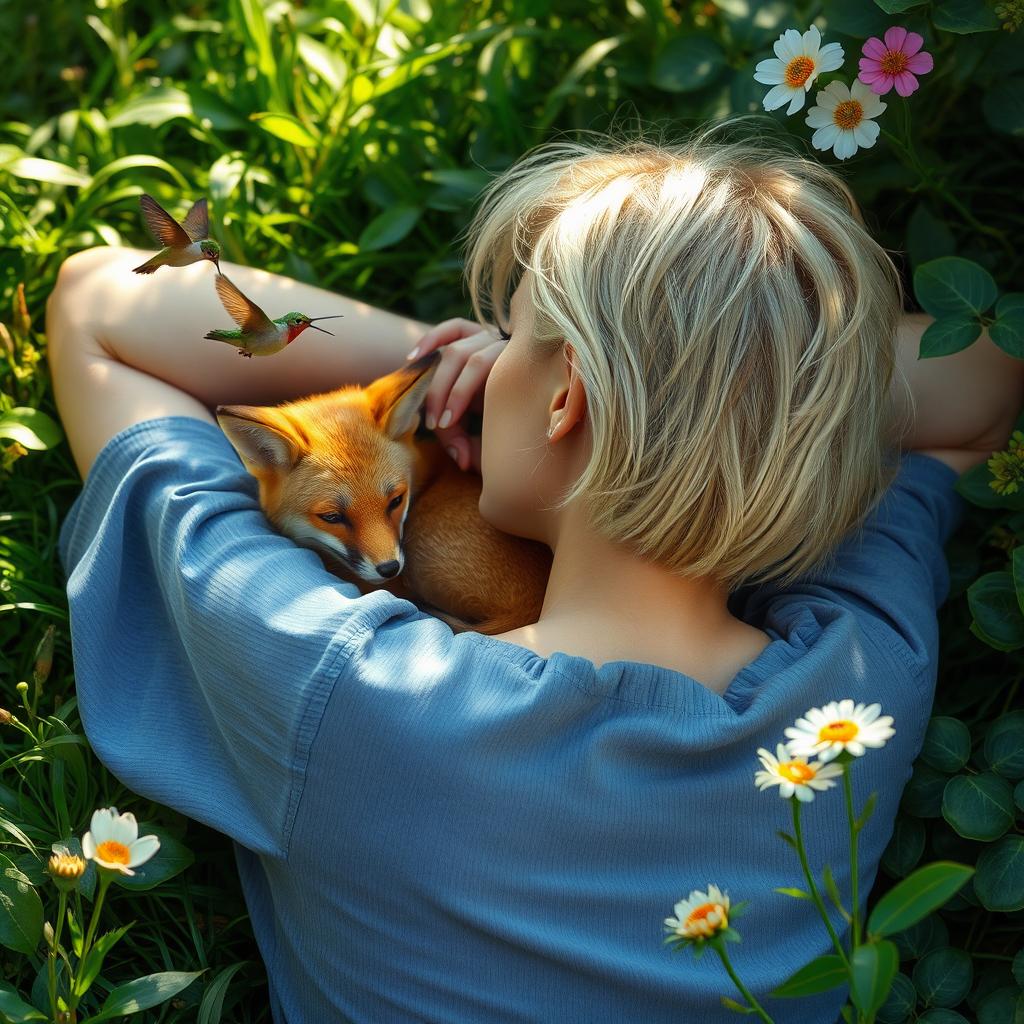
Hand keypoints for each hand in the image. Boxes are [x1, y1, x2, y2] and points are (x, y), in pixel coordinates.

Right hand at [406, 317, 505, 472]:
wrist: (519, 407)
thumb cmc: (505, 428)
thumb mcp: (491, 437)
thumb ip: (475, 445)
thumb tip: (462, 462)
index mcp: (519, 371)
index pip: (483, 376)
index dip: (458, 397)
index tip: (445, 427)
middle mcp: (507, 350)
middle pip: (469, 362)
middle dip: (446, 394)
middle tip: (437, 426)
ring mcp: (491, 338)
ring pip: (457, 349)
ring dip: (438, 381)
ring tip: (429, 412)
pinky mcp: (475, 333)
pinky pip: (453, 328)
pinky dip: (431, 339)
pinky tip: (412, 357)